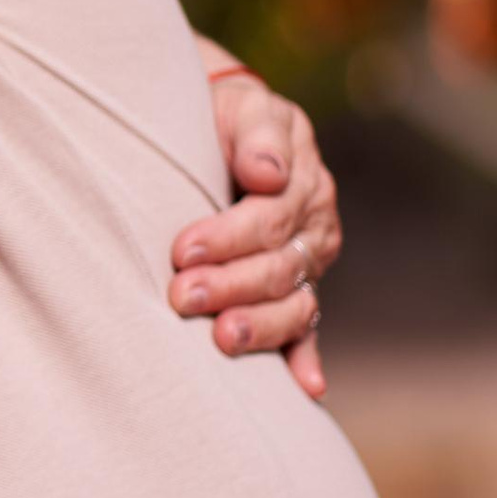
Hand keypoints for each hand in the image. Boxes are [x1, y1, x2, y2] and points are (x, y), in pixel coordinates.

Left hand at [171, 56, 341, 400]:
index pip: (271, 219)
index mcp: (304, 183)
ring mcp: (306, 267)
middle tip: (183, 296)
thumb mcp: (245, 108)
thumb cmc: (226, 117)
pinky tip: (306, 388)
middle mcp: (314, 229)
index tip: (183, 248)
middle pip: (279, 267)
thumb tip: (266, 173)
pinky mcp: (294, 296)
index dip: (228, 236)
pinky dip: (305, 360)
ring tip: (221, 340)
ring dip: (259, 327)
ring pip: (293, 306)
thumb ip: (259, 135)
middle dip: (232, 285)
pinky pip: (304, 332)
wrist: (222, 128)